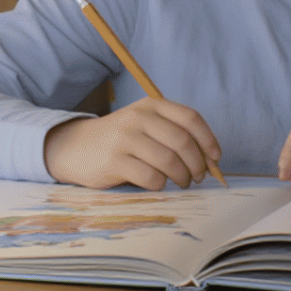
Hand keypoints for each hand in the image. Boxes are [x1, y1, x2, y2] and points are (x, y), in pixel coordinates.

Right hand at [42, 98, 225, 190]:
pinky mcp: (114, 160)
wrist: (75, 146)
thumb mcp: (144, 125)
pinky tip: (159, 185)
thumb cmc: (120, 140)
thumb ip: (172, 134)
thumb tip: (210, 159)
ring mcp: (125, 138)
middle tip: (199, 177)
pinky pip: (150, 176)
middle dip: (198, 163)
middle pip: (182, 141)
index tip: (216, 158)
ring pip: (168, 160)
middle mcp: (139, 117)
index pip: (190, 118)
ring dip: (182, 177)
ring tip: (183, 183)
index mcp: (151, 105)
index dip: (208, 139)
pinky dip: (161, 185)